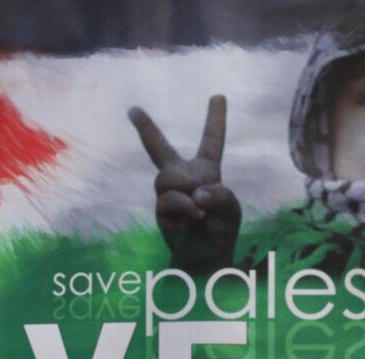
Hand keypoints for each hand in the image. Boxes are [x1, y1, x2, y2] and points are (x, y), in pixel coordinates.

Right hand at [129, 95, 240, 270]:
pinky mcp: (160, 209)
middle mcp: (183, 177)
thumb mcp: (231, 207)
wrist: (206, 256)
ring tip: (198, 210)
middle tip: (133, 109)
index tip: (217, 95)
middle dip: (145, 128)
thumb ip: (220, 194)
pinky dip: (185, 208)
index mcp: (206, 170)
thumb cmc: (221, 229)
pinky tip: (193, 219)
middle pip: (159, 148)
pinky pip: (169, 199)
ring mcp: (168, 193)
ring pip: (167, 176)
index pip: (212, 140)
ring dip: (185, 190)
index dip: (215, 118)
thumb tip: (195, 194)